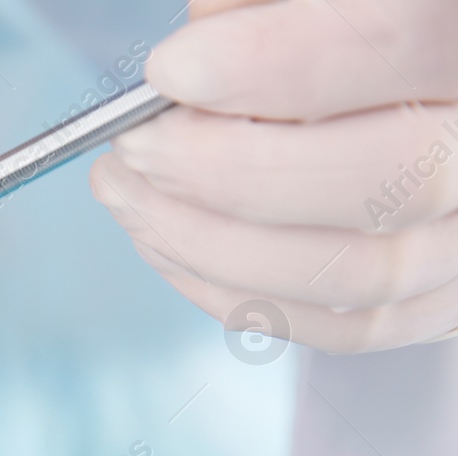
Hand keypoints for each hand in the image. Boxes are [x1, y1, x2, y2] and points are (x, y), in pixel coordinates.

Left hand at [90, 0, 457, 353]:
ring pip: (352, 271)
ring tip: (126, 192)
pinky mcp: (442, 303)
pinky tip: (164, 241)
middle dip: (225, 170)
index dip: (279, 63)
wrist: (411, 96)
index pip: (406, 37)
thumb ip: (267, 5)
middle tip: (133, 147)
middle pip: (385, 179)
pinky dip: (233, 292)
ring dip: (208, 241)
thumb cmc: (355, 34)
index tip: (173, 69)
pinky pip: (343, 328)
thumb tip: (190, 59)